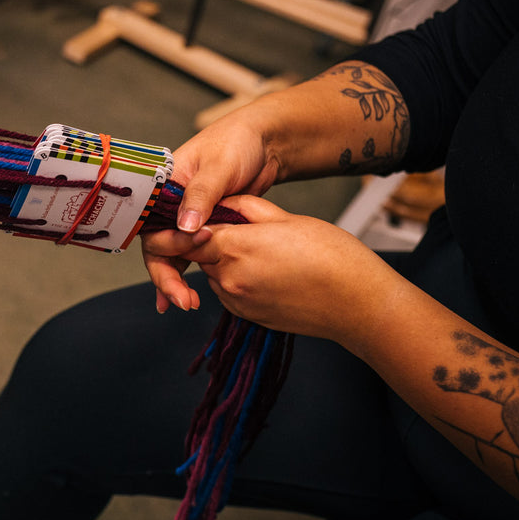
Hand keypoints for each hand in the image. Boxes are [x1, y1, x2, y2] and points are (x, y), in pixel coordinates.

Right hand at [143, 111, 280, 312]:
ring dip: (175, 279)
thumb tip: (184, 228)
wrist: (267, 142)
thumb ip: (201, 196)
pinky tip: (188, 295)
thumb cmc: (238, 142)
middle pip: (157, 245)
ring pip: (172, 253)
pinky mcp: (205, 226)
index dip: (161, 246)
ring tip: (186, 303)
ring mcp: (187, 216)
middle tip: (182, 298)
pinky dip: (188, 273)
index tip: (182, 258)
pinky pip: (191, 253)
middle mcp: (169, 204)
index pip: (149, 223)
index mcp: (163, 185)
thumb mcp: (219, 167)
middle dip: (166, 273)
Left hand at [148, 196, 400, 341]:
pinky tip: (270, 272)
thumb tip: (226, 202)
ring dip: (225, 261)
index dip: (172, 229)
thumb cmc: (331, 256)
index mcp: (234, 248)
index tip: (159, 224)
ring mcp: (238, 301)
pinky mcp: (249, 316)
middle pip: (200, 254)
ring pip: (215, 273)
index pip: (184, 237)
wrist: (359, 303)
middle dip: (207, 241)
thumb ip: (246, 209)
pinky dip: (238, 279)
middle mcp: (228, 278)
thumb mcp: (285, 218)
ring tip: (267, 252)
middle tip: (237, 227)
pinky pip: (230, 292)